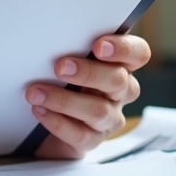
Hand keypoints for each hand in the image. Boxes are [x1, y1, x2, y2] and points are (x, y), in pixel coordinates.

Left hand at [26, 34, 150, 158]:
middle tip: (60, 67)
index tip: (98, 46)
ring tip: (37, 92)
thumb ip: (73, 48)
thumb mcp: (69, 60)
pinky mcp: (92, 140)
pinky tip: (39, 110)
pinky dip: (57, 122)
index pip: (139, 54)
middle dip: (89, 73)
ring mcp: (109, 119)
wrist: (41, 126)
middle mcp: (120, 93)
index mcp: (120, 66)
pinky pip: (80, 135)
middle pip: (118, 81)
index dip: (124, 49)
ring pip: (98, 111)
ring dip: (65, 100)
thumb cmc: (60, 81)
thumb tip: (53, 35)